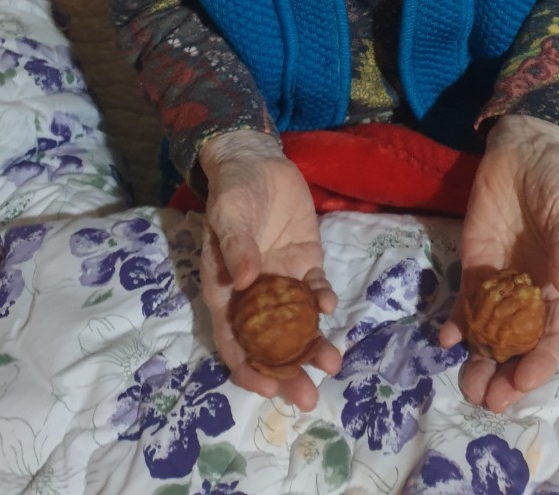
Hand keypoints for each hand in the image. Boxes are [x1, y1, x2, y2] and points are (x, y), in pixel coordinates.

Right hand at [198, 130, 341, 407]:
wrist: (258, 161)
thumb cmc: (233, 191)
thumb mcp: (229, 214)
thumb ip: (236, 246)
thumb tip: (244, 282)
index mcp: (225, 292)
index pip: (234, 341)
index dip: (248, 368)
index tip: (268, 388)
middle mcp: (254, 294)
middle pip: (270, 343)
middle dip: (288, 371)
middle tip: (309, 397)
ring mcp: (281, 279)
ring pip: (297, 323)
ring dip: (312, 346)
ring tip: (332, 363)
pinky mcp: (305, 261)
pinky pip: (314, 289)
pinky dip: (321, 300)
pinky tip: (328, 306)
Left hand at [440, 115, 558, 412]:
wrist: (523, 149)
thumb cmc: (556, 180)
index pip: (553, 336)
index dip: (540, 364)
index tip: (523, 384)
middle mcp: (531, 292)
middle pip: (519, 345)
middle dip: (505, 375)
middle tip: (487, 400)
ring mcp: (501, 282)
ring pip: (490, 333)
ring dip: (480, 361)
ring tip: (467, 387)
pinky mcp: (474, 265)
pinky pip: (466, 303)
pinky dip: (456, 325)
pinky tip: (445, 339)